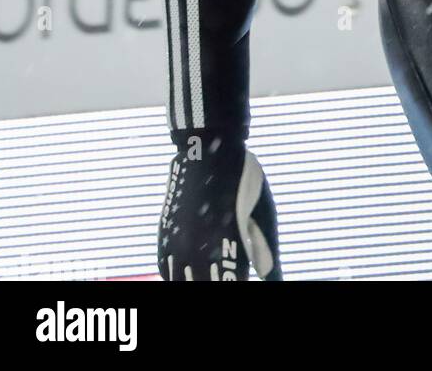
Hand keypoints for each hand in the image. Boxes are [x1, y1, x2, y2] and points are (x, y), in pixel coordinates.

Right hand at [158, 136, 281, 280]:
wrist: (208, 148)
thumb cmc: (242, 178)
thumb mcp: (262, 210)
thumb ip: (265, 248)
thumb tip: (267, 276)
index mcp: (224, 241)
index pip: (228, 281)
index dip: (236, 280)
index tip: (239, 278)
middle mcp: (195, 245)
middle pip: (201, 283)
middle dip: (216, 281)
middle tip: (225, 276)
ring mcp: (176, 240)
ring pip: (180, 280)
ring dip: (195, 280)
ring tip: (210, 273)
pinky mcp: (164, 233)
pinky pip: (166, 268)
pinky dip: (178, 274)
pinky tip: (191, 270)